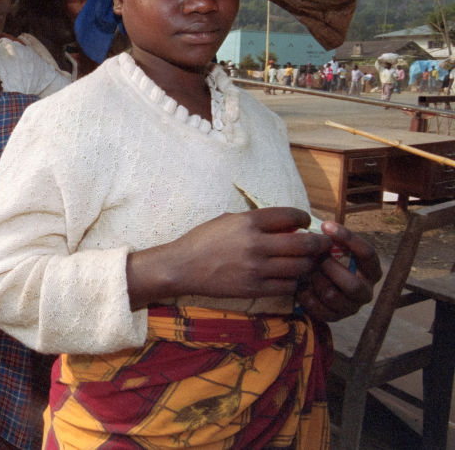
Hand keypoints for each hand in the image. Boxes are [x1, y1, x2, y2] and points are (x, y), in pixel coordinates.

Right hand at [171, 208, 331, 298]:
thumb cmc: (202, 241)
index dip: (304, 218)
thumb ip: (254, 221)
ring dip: (309, 264)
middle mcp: (256, 244)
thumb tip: (282, 225)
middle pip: (304, 244)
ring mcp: (256, 268)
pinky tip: (291, 277)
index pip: (290, 216)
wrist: (182, 267)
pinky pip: (288, 286)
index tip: (306, 222)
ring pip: (301, 267)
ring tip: (309, 262)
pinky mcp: (255, 288)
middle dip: (319, 243)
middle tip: (322, 243)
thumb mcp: (227, 221)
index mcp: (248, 222)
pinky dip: (294, 281)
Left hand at [296, 221, 381, 321]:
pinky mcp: (335, 317)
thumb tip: (322, 226)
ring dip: (316, 282)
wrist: (318, 287)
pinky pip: (320, 310)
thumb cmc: (329, 262)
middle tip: (314, 257)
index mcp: (371, 271)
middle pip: (352, 284)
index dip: (348, 238)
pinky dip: (307, 296)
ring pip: (333, 296)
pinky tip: (301, 286)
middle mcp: (366, 291)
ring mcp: (352, 307)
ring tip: (306, 271)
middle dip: (329, 268)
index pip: (368, 253)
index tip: (326, 225)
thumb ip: (333, 241)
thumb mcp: (335, 250)